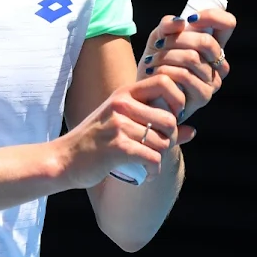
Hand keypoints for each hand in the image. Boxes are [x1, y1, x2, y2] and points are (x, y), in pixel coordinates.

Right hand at [56, 74, 190, 189]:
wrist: (64, 159)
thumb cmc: (94, 141)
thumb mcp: (121, 123)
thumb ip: (155, 123)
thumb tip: (192, 130)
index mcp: (124, 93)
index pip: (164, 82)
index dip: (178, 100)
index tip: (173, 118)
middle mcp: (122, 104)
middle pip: (169, 119)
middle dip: (169, 139)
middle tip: (157, 150)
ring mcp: (119, 124)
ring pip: (162, 142)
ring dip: (159, 158)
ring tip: (149, 165)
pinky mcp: (118, 146)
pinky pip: (153, 158)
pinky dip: (153, 171)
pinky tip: (146, 175)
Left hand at [138, 9, 234, 123]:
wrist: (145, 91)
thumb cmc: (156, 61)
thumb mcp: (159, 37)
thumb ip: (168, 25)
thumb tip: (181, 21)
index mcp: (213, 45)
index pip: (227, 23)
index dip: (211, 16)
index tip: (190, 19)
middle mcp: (219, 63)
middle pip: (206, 41)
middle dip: (176, 39)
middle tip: (158, 45)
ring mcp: (214, 81)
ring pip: (192, 58)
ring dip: (165, 56)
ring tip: (151, 61)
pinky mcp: (203, 96)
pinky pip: (185, 75)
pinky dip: (164, 70)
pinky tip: (154, 73)